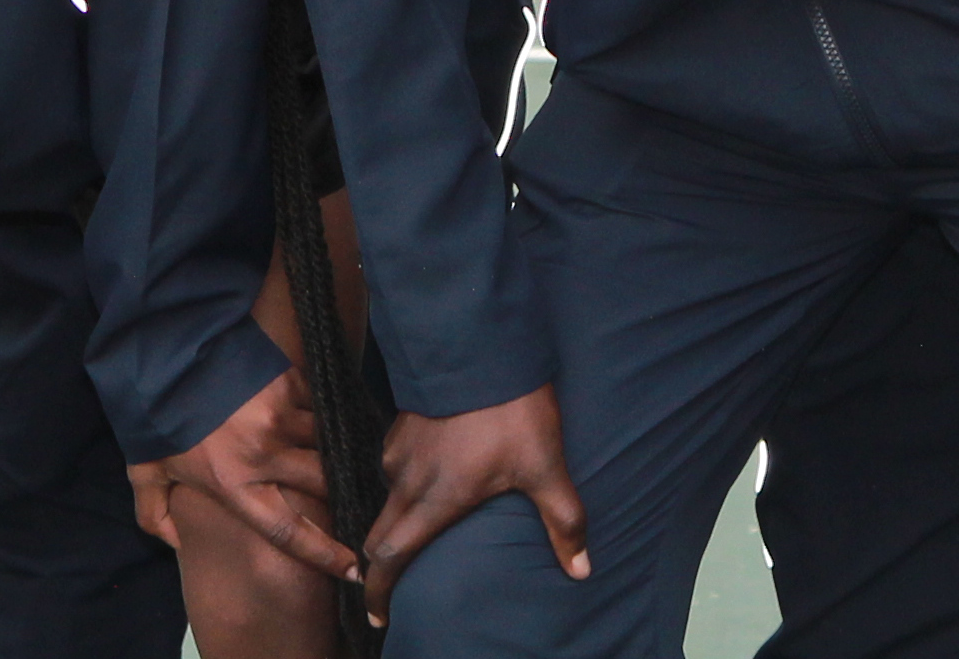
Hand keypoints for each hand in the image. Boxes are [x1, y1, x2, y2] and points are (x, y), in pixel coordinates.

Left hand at [155, 363, 357, 582]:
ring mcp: (281, 416)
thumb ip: (155, 514)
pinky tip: (313, 414)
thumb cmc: (153, 417)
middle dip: (335, 492)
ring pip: (324, 442)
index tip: (354, 570)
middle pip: (323, 484)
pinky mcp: (288, 382)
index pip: (290, 531)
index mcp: (234, 484)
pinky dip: (316, 413)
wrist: (160, 351)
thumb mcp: (146, 471)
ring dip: (326, 448)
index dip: (326, 554)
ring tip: (335, 451)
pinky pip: (317, 406)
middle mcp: (265, 454)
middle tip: (345, 496)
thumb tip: (176, 544)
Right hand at [364, 387, 587, 621]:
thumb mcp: (544, 467)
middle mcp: (407, 479)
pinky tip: (430, 480)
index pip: (392, 556)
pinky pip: (394, 468)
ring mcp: (399, 450)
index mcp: (435, 499)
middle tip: (388, 587)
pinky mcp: (400, 427)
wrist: (479, 343)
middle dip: (379, 566)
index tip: (377, 616)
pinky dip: (404, 486)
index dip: (378, 591)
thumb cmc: (510, 409)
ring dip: (396, 521)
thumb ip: (563, 523)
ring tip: (419, 530)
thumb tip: (581, 571)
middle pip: (380, 535)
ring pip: (388, 498)